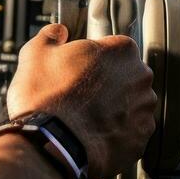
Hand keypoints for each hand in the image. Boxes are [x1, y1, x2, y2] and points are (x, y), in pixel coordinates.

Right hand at [6, 22, 156, 178]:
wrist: (50, 145)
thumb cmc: (46, 98)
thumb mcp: (36, 53)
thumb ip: (51, 35)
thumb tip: (58, 32)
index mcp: (121, 51)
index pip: (115, 47)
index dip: (96, 58)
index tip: (82, 67)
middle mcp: (140, 79)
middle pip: (127, 76)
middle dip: (108, 83)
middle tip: (81, 92)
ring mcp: (143, 112)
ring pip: (130, 105)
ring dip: (114, 108)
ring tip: (85, 116)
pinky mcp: (140, 141)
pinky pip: (130, 133)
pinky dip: (115, 133)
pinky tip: (93, 133)